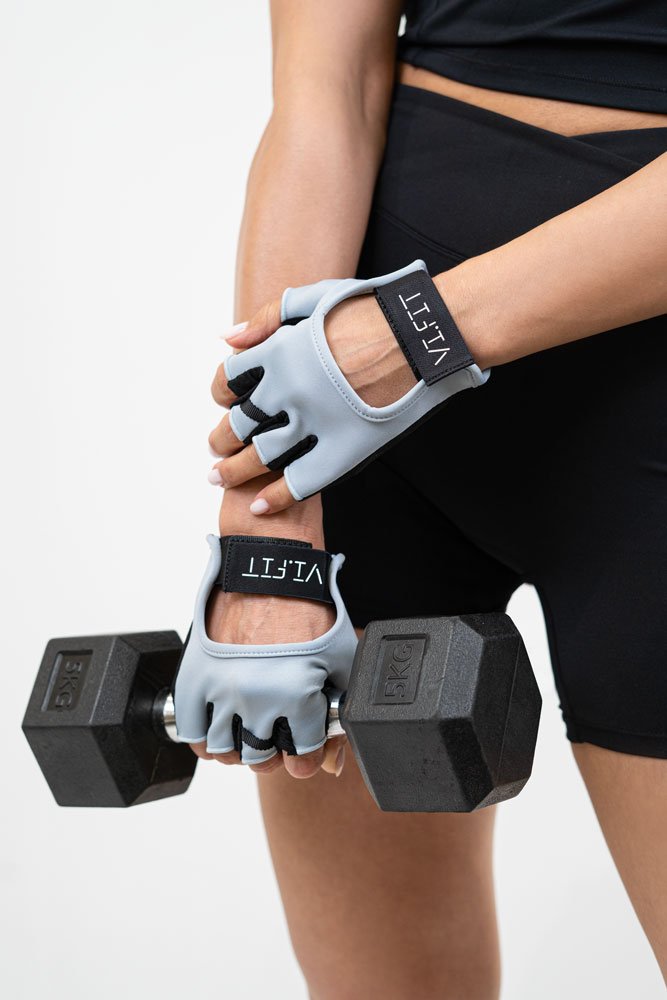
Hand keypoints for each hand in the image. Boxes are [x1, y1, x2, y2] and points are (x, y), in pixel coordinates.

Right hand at [175, 533, 353, 779]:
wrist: (271, 570)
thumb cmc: (309, 609)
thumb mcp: (340, 659)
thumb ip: (339, 712)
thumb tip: (331, 760)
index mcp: (297, 694)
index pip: (302, 758)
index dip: (307, 754)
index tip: (304, 745)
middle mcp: (256, 697)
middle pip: (261, 760)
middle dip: (273, 750)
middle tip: (277, 731)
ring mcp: (221, 688)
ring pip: (226, 752)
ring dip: (240, 745)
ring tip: (250, 727)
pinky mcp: (195, 676)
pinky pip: (192, 733)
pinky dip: (205, 738)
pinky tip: (222, 726)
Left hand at [207, 290, 416, 512]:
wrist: (424, 336)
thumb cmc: (376, 311)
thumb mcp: (315, 297)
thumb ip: (267, 317)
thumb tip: (229, 339)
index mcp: (279, 353)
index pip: (228, 380)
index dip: (220, 393)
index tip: (224, 401)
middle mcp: (289, 391)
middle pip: (237, 424)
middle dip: (220, 439)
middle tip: (216, 449)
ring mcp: (315, 423)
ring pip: (259, 456)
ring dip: (235, 470)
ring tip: (223, 476)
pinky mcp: (342, 450)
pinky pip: (299, 482)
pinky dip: (274, 497)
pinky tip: (257, 505)